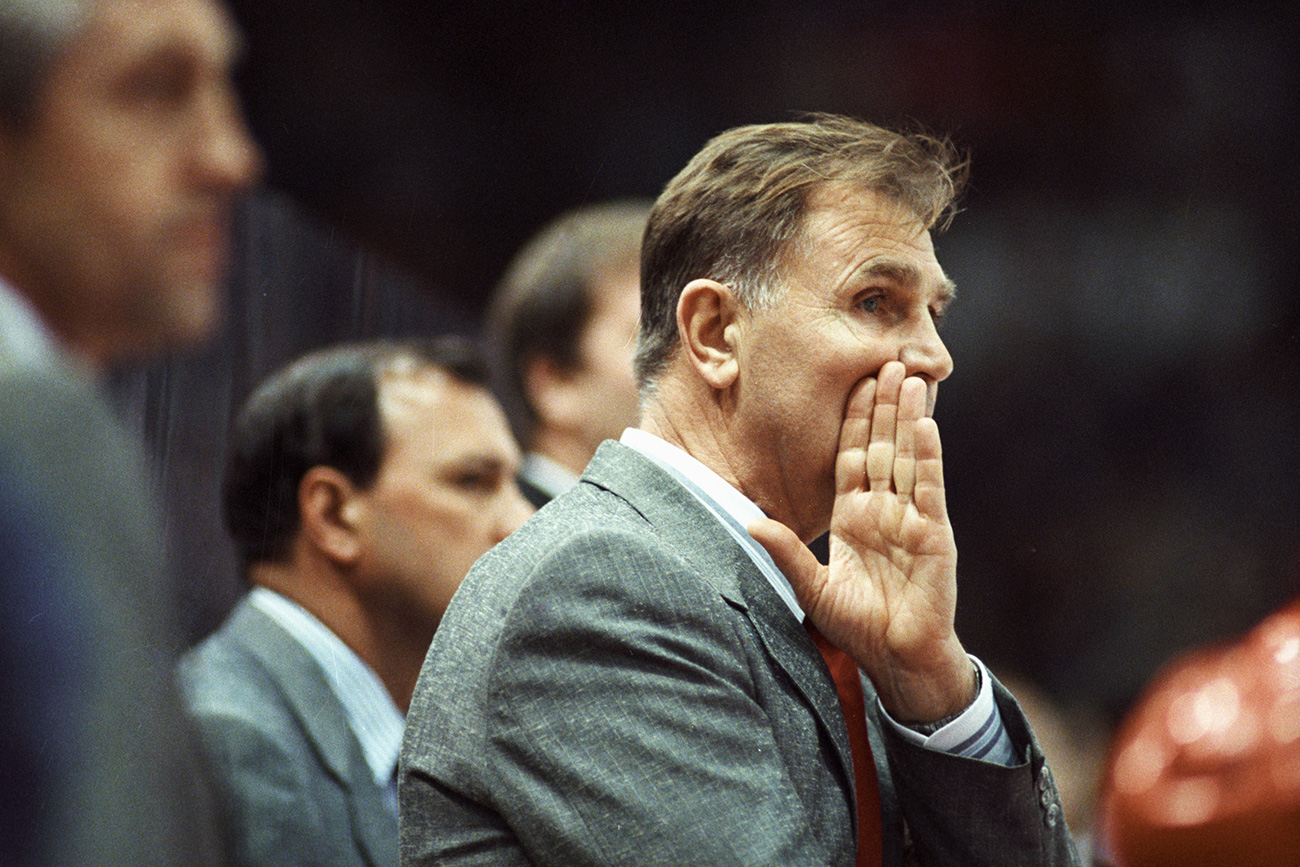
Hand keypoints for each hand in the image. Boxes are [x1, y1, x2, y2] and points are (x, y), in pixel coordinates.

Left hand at [749, 361, 973, 721]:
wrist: (898, 658)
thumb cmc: (858, 626)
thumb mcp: (811, 587)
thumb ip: (785, 552)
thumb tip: (748, 521)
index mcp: (854, 518)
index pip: (853, 458)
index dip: (853, 422)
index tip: (851, 384)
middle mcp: (884, 511)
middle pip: (883, 447)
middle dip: (883, 406)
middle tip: (884, 362)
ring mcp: (911, 519)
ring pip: (908, 457)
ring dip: (908, 418)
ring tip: (910, 378)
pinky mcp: (934, 534)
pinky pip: (929, 488)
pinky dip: (927, 456)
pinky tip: (926, 424)